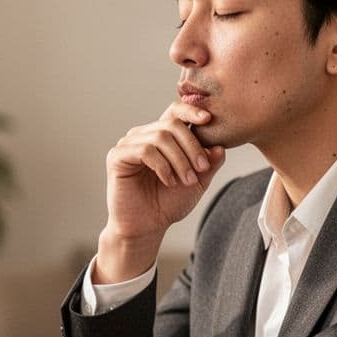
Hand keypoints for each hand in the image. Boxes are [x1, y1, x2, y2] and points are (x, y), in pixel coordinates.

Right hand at [97, 101, 225, 281]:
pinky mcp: (117, 156)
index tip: (209, 120)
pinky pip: (144, 150)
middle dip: (192, 146)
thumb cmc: (168, 203)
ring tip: (186, 180)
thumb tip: (220, 146)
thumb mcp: (198, 182)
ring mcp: (128, 144)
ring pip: (160, 137)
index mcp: (161, 136)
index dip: (191, 110)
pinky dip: (162, 166)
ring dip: (179, 159)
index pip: (175, 111)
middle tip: (202, 168)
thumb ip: (210, 163)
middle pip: (172, 124)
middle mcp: (143, 135)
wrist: (147, 227)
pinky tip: (169, 181)